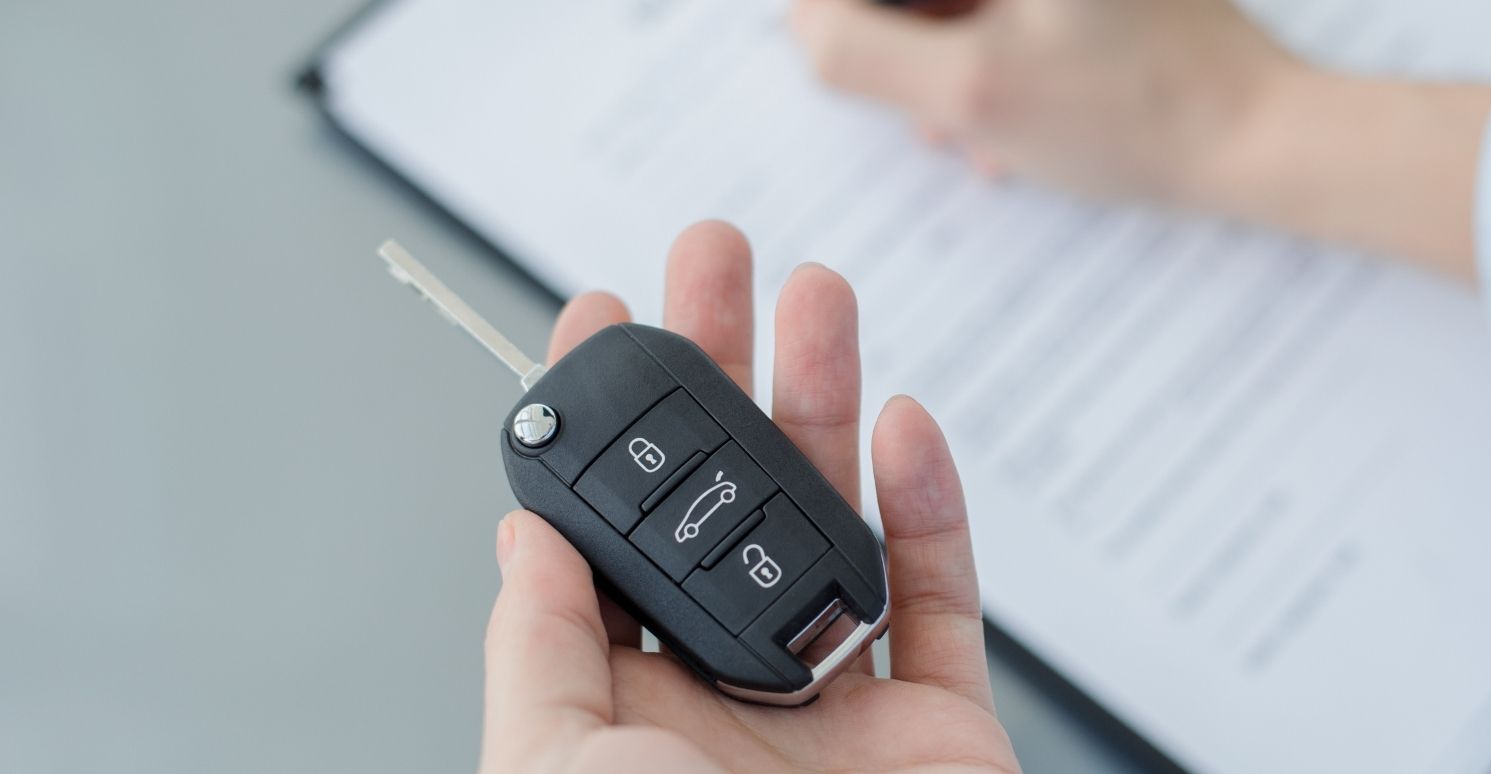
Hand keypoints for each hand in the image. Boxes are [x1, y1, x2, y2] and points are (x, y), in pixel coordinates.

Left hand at [479, 221, 1018, 772]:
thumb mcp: (551, 761)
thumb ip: (538, 647)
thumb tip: (526, 536)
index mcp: (632, 702)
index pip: (618, 533)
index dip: (614, 426)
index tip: (607, 320)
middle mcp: (736, 691)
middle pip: (728, 498)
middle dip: (722, 371)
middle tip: (715, 264)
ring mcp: (841, 701)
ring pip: (834, 523)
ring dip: (826, 402)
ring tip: (816, 296)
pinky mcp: (941, 718)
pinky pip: (942, 594)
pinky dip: (929, 504)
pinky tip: (905, 425)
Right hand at [790, 0, 1490, 279]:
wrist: (1257, 137)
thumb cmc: (1132, 114)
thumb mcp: (972, 91)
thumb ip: (857, 50)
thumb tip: (800, 23)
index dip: (843, 21)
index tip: (850, 66)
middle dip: (901, 37)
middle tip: (927, 111)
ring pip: (956, 5)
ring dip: (940, 56)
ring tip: (972, 129)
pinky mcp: (1086, 1)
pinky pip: (999, 16)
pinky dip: (984, 59)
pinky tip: (1002, 123)